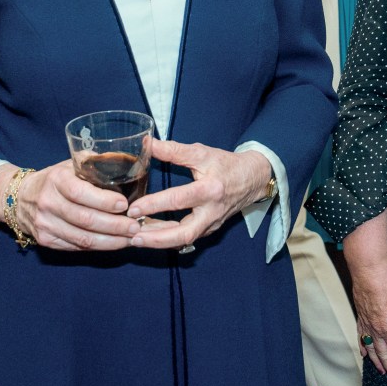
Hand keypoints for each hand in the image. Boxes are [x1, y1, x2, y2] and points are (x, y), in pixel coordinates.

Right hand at [11, 160, 135, 250]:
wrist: (20, 198)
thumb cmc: (55, 179)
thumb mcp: (71, 164)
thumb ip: (95, 162)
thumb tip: (128, 160)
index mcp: (57, 180)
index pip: (80, 193)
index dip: (104, 201)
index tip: (125, 204)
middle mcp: (48, 203)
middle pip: (85, 220)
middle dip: (114, 225)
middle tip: (136, 226)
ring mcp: (45, 224)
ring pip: (82, 239)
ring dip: (111, 241)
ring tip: (131, 238)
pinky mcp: (46, 241)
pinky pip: (76, 247)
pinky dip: (99, 247)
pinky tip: (115, 243)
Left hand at [125, 140, 270, 250]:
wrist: (252, 178)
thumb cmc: (225, 164)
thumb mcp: (201, 152)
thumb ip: (174, 150)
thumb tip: (148, 143)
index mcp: (210, 189)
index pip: (178, 199)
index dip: (154, 205)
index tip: (133, 208)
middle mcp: (211, 211)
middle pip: (183, 233)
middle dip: (156, 238)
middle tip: (133, 236)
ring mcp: (212, 224)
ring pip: (184, 240)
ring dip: (159, 241)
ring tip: (136, 237)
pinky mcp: (210, 230)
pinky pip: (187, 238)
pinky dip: (168, 239)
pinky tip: (151, 235)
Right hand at [350, 258, 386, 380]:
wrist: (367, 269)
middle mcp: (376, 329)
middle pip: (384, 354)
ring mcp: (366, 323)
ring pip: (371, 348)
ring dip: (377, 362)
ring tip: (382, 371)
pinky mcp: (360, 315)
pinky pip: (360, 336)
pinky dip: (363, 347)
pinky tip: (365, 353)